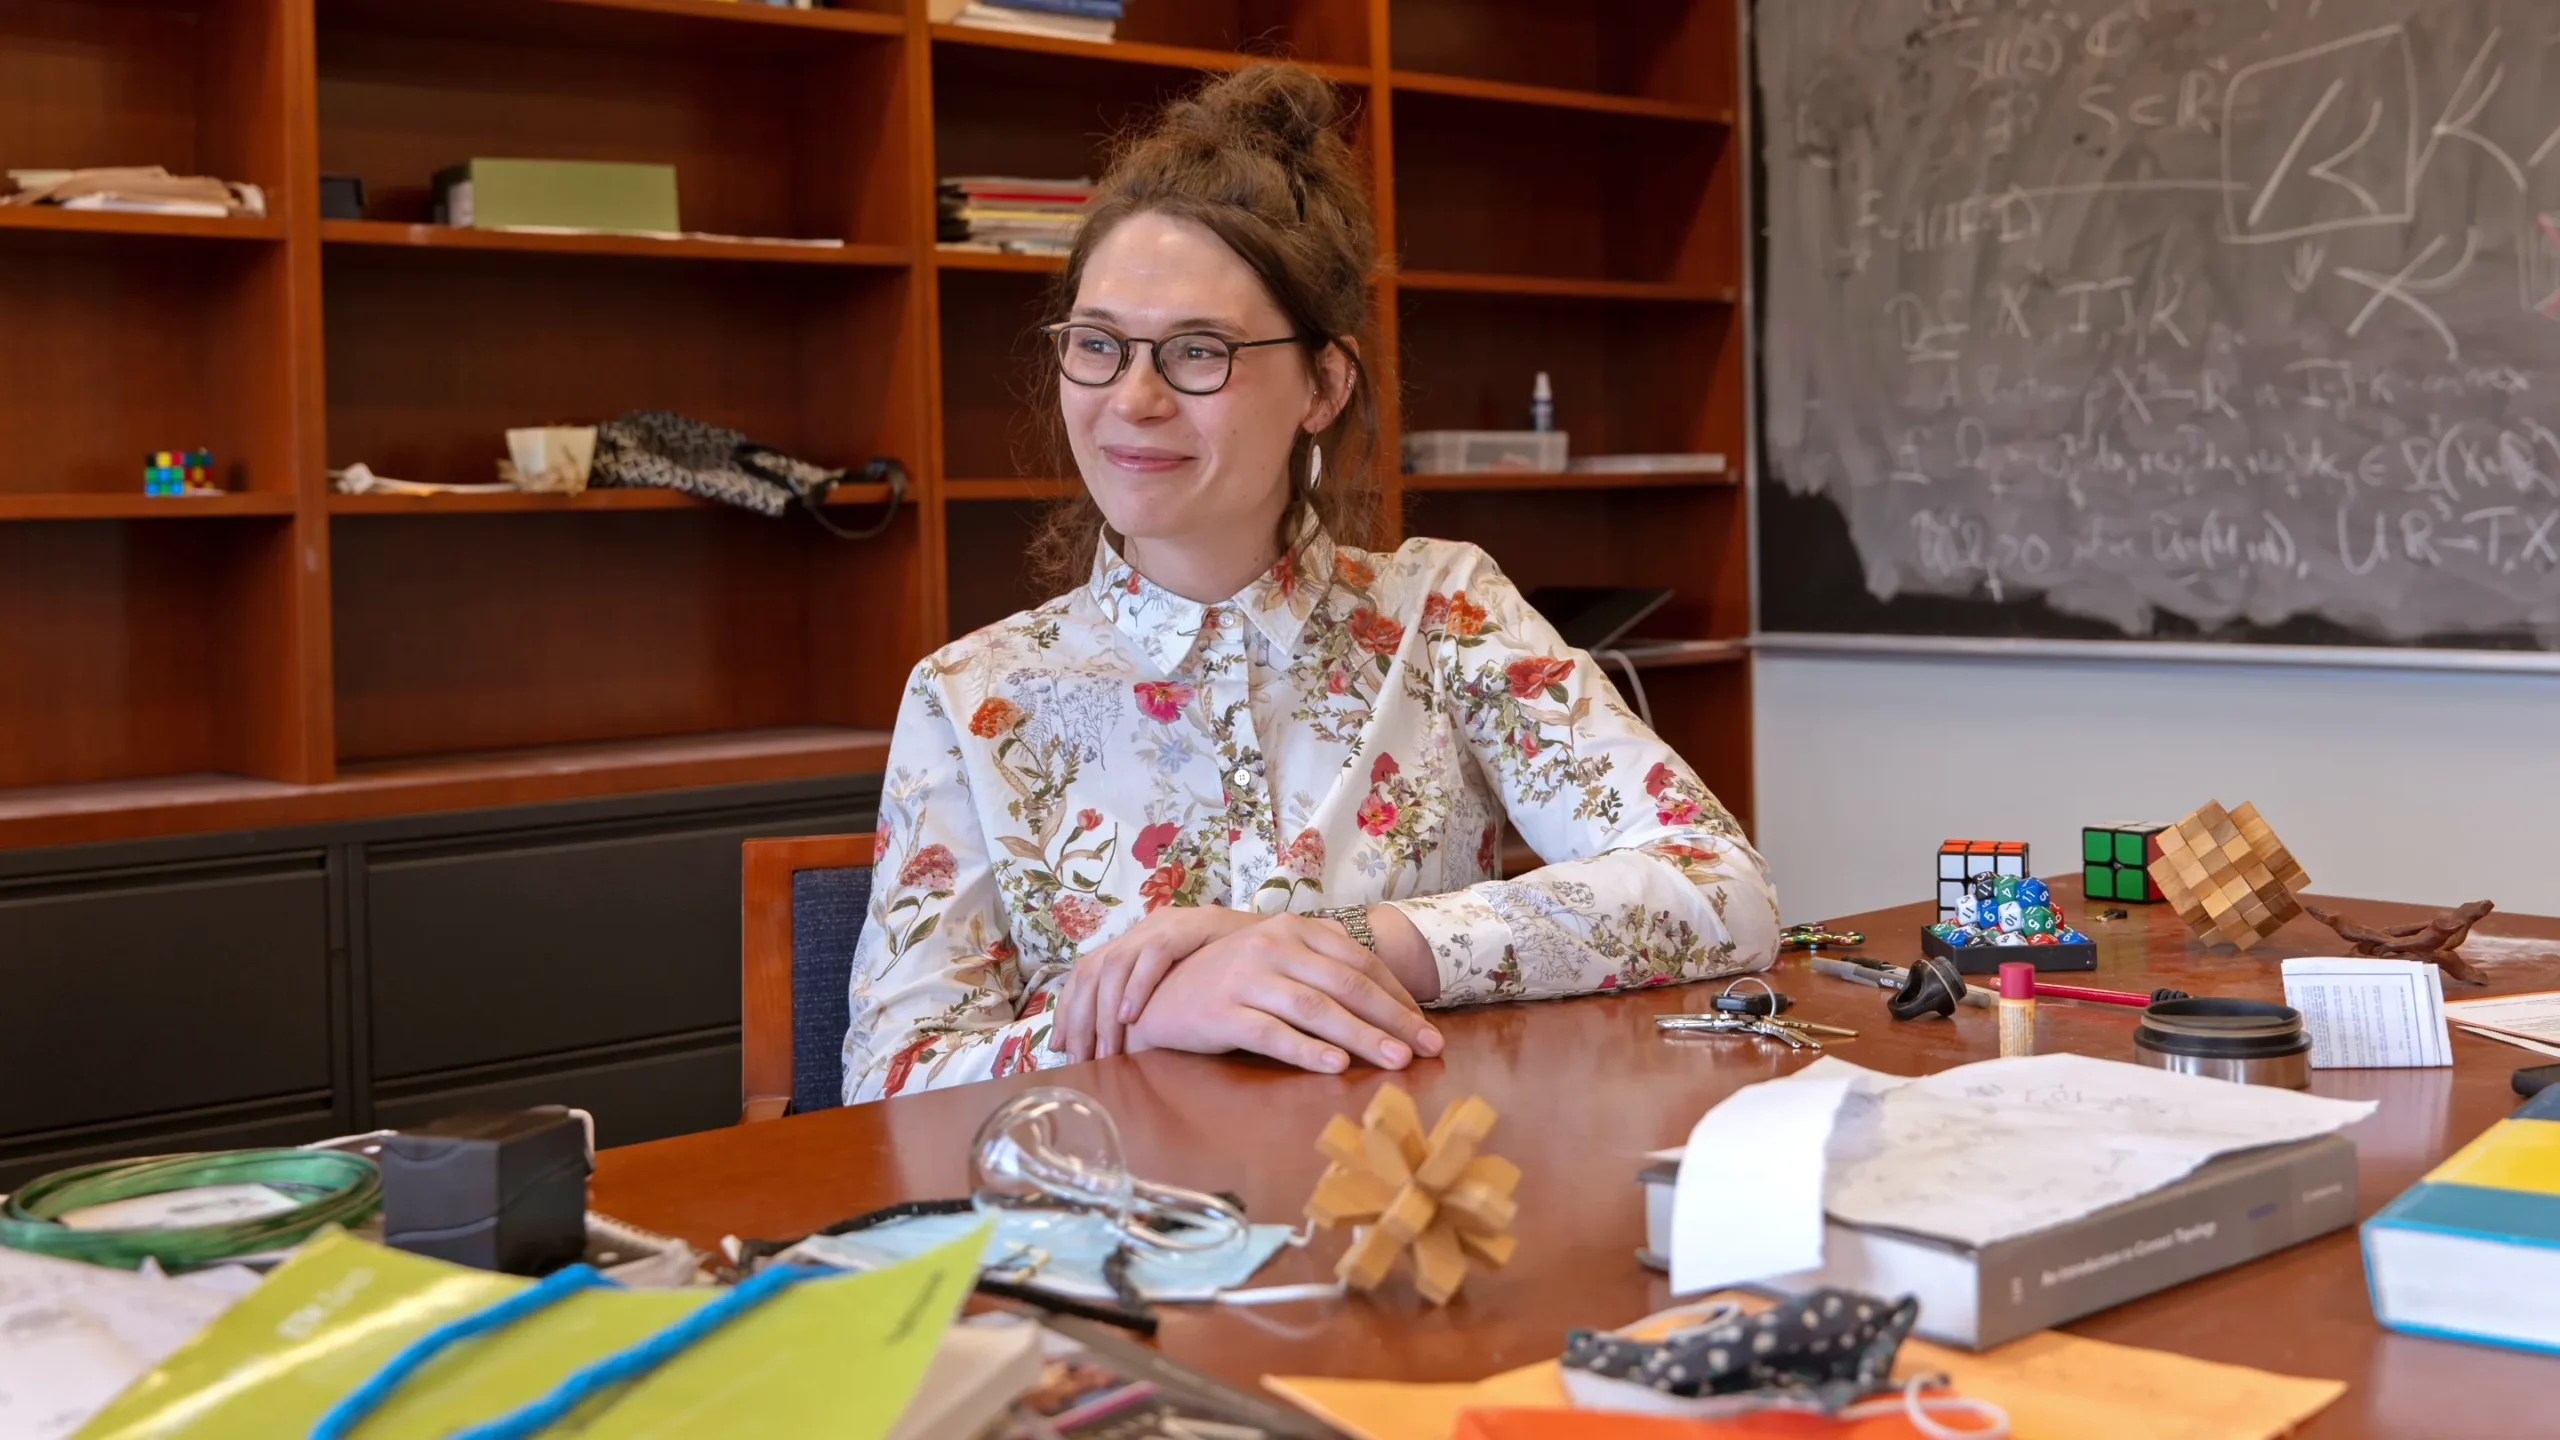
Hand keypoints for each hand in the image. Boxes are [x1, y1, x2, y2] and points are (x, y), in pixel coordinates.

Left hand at [1051, 905, 1260, 1061]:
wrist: (1278, 941)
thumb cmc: (1229, 973)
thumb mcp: (1180, 990)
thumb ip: (1151, 1008)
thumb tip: (1117, 1047)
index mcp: (1133, 943)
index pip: (1085, 974)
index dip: (1069, 1011)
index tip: (1063, 1050)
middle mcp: (1141, 930)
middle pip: (1091, 971)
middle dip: (1080, 1018)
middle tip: (1081, 1060)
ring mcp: (1163, 925)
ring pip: (1113, 964)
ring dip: (1104, 1010)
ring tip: (1104, 1050)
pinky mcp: (1187, 926)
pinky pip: (1152, 954)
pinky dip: (1137, 986)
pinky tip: (1130, 1016)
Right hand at [1123, 914, 1445, 1073]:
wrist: (1157, 994)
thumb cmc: (1228, 982)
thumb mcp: (1276, 960)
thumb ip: (1321, 970)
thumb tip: (1386, 1005)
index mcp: (1292, 928)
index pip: (1359, 961)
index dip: (1398, 995)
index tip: (1425, 1025)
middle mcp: (1272, 945)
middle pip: (1347, 984)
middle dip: (1394, 1019)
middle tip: (1429, 1047)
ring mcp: (1246, 977)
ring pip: (1317, 1008)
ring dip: (1362, 1037)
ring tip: (1396, 1061)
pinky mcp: (1222, 1012)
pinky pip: (1273, 1033)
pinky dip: (1308, 1051)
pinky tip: (1336, 1067)